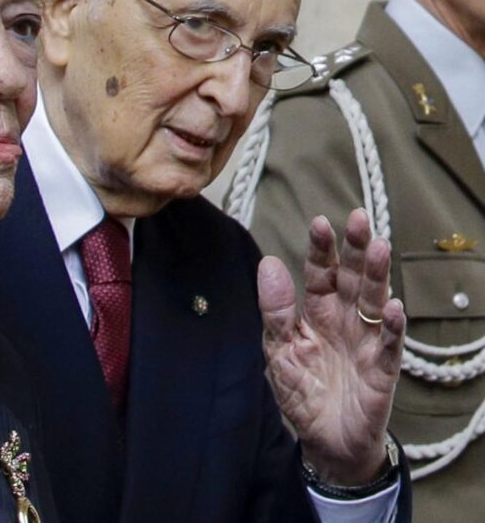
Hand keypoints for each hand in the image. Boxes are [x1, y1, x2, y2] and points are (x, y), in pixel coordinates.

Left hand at [257, 208, 405, 484]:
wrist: (324, 442)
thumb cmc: (303, 392)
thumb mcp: (278, 350)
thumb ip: (275, 310)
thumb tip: (269, 263)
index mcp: (318, 314)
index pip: (322, 274)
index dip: (322, 250)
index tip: (321, 222)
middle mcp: (345, 322)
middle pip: (352, 279)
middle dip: (355, 249)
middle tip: (359, 218)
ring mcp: (365, 344)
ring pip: (373, 302)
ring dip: (376, 276)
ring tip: (378, 247)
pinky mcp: (381, 373)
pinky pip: (388, 347)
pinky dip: (391, 328)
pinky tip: (393, 308)